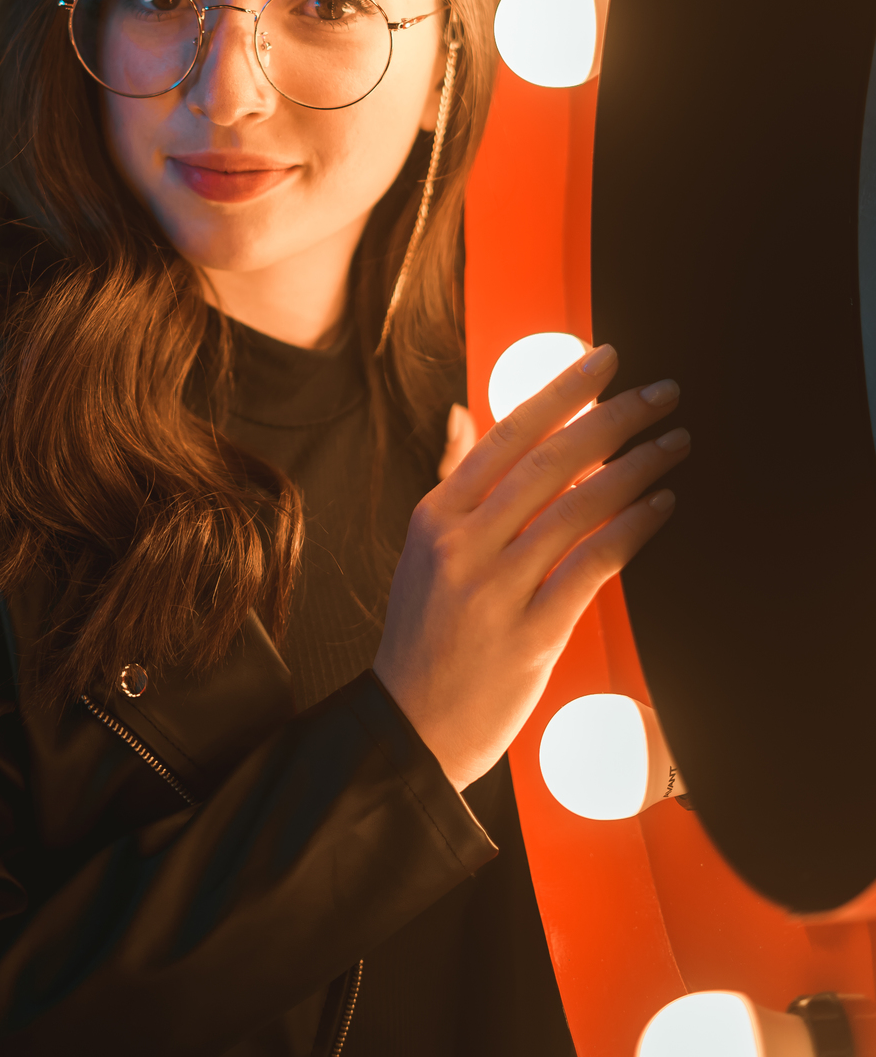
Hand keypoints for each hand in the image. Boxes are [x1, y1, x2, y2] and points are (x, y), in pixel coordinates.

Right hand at [374, 345, 687, 791]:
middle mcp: (463, 543)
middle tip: (663, 393)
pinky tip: (661, 505)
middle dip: (615, 418)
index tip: (607, 360)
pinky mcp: (530, 633)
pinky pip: (592, 565)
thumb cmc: (425, 632)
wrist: (411, 726)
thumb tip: (464, 415)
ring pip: (578, 507)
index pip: (509, 433)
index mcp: (438, 513)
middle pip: (552, 460)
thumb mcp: (424, 547)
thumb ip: (453, 479)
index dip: (564, 391)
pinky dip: (632, 529)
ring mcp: (495, 588)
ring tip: (675, 443)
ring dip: (637, 468)